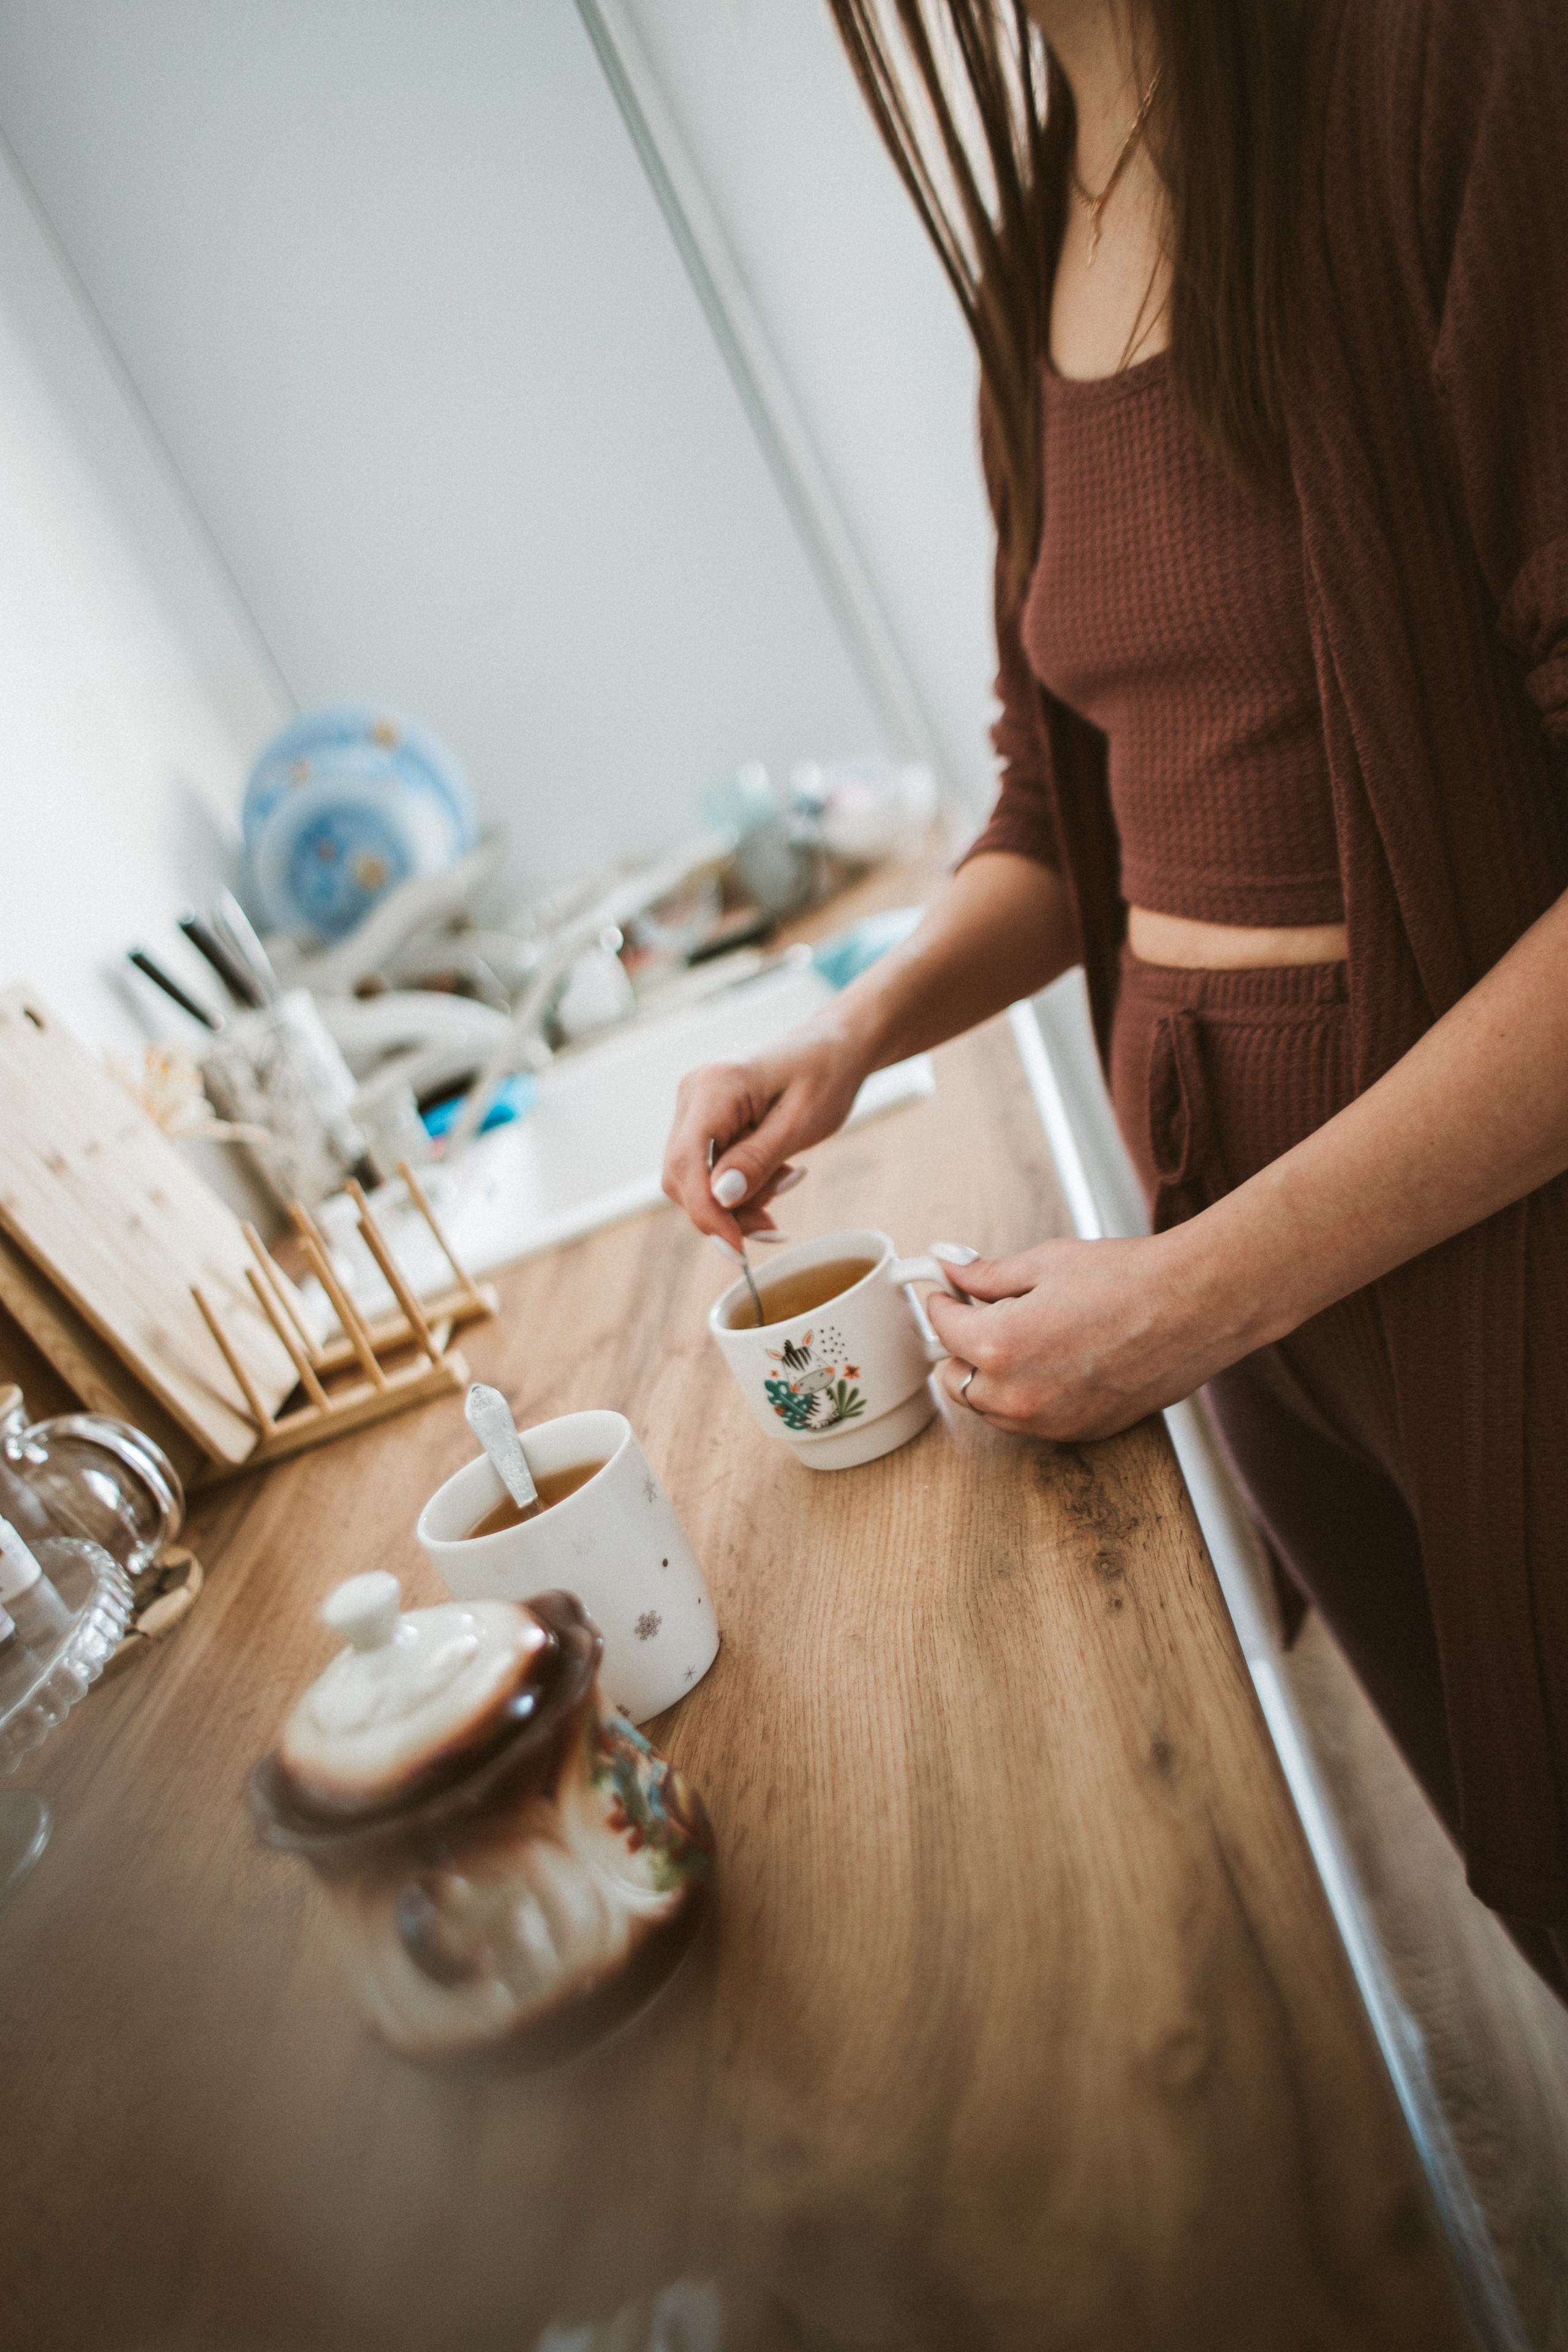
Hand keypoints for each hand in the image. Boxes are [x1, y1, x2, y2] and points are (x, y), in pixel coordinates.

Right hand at [662, 1027, 869, 1244]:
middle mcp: (693, 1093)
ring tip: (788, 1182)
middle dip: (726, 1212)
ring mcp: (694, 1106)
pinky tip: (776, 1176)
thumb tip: (719, 1198)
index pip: (687, 1162)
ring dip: (738, 1201)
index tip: (737, 1249)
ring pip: (695, 1179)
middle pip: (684, 1176)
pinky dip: (741, 1186)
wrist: (834, 1048)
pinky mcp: (705, 1120)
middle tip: (773, 1224)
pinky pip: (708, 1169)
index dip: (705, 1213)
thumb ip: (757, 1159)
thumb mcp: (802, 1122)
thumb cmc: (825, 1075)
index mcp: (716, 1086)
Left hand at [925, 1233, 1245, 1441]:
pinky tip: (1051, 1360)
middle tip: (979, 1313)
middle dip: (959, 1346)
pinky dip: (1025, 1396)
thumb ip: (988, 1274)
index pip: (942, 1328)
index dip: (941, 1302)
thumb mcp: (1045, 1263)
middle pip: (953, 1378)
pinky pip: (1029, 1422)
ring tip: (1021, 1335)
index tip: (946, 1290)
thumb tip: (951, 1266)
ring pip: (988, 1408)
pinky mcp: (1079, 1432)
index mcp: (998, 1346)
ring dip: (989, 1376)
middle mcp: (1017, 1396)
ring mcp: (1049, 1422)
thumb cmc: (1129, 1280)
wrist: (1196, 1307)